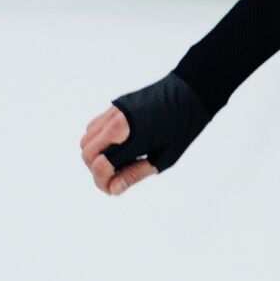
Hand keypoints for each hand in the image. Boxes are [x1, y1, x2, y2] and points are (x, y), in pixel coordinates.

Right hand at [79, 72, 213, 196]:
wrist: (192, 90)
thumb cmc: (184, 126)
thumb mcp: (166, 157)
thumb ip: (137, 173)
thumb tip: (113, 190)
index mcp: (131, 136)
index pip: (101, 165)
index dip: (103, 182)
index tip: (114, 190)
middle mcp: (116, 121)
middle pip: (87, 153)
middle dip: (97, 170)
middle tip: (117, 177)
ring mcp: (113, 111)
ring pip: (87, 139)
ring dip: (95, 155)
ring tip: (120, 162)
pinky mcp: (115, 105)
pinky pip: (95, 127)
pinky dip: (99, 141)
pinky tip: (120, 147)